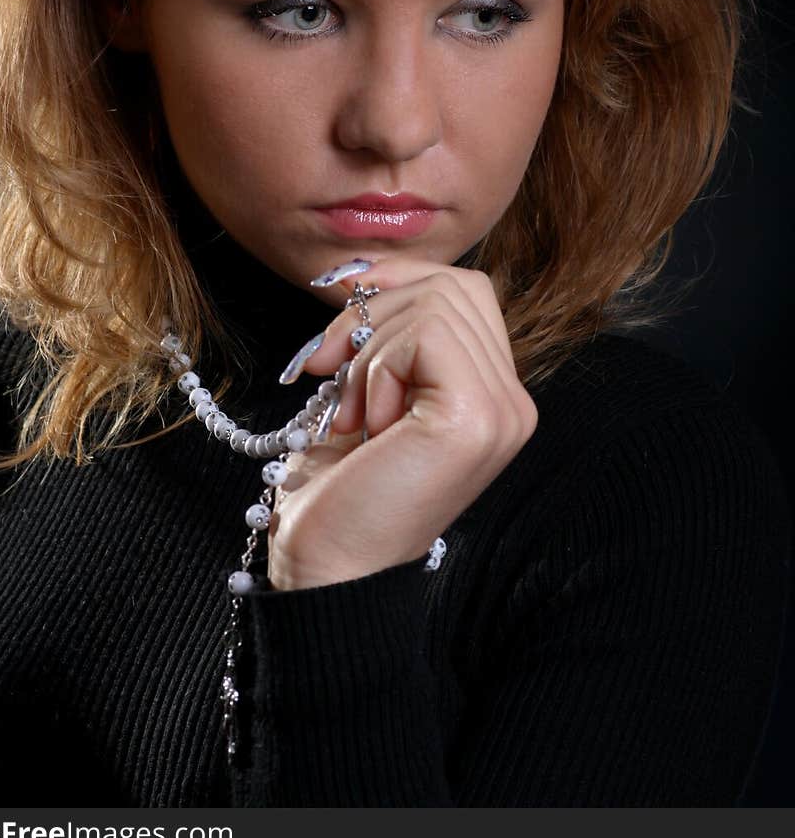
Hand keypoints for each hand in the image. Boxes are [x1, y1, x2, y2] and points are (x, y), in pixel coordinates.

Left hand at [266, 254, 537, 589]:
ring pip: (436, 303)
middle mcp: (513, 403)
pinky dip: (377, 367)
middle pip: (453, 284)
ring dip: (370, 350)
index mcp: (495, 395)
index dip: (398, 281)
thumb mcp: (368, 388)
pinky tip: (365, 424)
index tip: (340, 313)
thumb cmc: (339, 486)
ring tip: (353, 413)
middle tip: (330, 369)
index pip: (465, 290)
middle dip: (375, 310)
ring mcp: (503, 412)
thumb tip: (362, 269)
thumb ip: (389, 331)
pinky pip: (424, 334)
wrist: (325, 568)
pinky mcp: (475, 418)